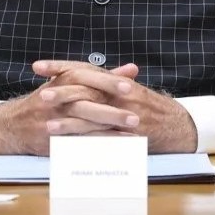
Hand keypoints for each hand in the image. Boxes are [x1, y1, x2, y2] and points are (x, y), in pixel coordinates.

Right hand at [0, 62, 137, 155]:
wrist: (13, 124)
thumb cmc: (48, 100)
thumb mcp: (72, 83)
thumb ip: (105, 77)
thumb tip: (132, 69)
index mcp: (63, 80)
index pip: (88, 77)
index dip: (108, 81)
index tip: (130, 85)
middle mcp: (57, 98)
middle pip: (87, 101)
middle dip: (112, 108)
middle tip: (136, 114)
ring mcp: (53, 119)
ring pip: (84, 123)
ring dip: (108, 129)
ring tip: (130, 133)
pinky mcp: (52, 138)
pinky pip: (77, 141)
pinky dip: (97, 144)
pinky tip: (115, 147)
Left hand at [36, 61, 197, 153]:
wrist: (176, 124)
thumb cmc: (148, 105)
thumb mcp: (127, 88)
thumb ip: (104, 80)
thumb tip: (80, 71)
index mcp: (114, 80)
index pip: (82, 68)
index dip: (59, 66)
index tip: (38, 66)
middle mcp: (119, 93)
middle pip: (86, 90)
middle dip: (62, 93)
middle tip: (41, 96)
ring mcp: (124, 114)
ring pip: (93, 116)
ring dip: (69, 121)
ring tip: (47, 124)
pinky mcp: (127, 134)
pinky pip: (104, 138)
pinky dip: (86, 142)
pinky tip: (73, 147)